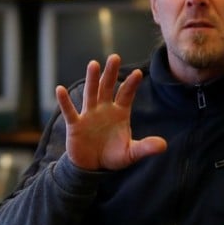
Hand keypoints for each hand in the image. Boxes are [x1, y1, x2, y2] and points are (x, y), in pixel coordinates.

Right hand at [55, 54, 167, 170]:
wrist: (92, 167)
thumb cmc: (113, 156)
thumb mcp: (131, 154)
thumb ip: (145, 148)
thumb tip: (164, 145)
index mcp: (119, 113)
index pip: (126, 95)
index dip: (131, 84)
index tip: (138, 73)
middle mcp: (104, 109)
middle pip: (107, 87)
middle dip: (110, 73)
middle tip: (114, 57)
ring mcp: (88, 115)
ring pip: (90, 93)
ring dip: (92, 79)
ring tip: (93, 64)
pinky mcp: (75, 125)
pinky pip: (70, 111)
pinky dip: (64, 101)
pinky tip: (60, 89)